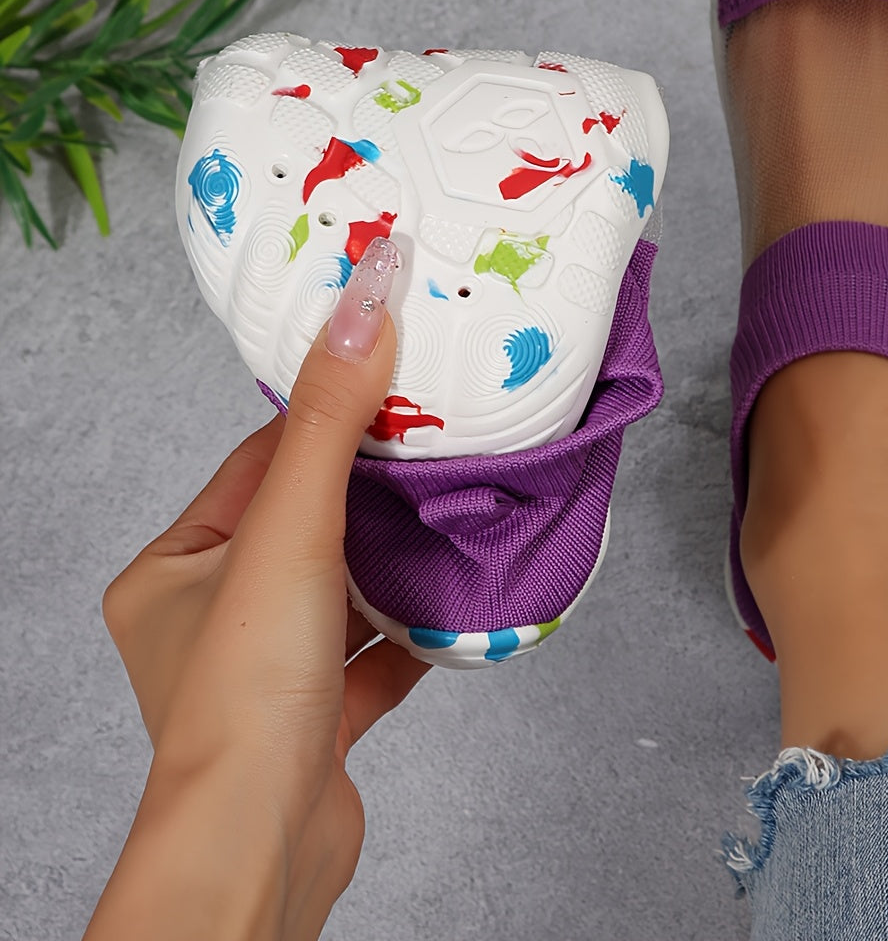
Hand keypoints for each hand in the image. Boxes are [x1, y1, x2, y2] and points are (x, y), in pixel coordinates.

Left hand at [88, 237, 426, 939]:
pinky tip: (454, 605)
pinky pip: (371, 656)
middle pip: (306, 526)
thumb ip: (332, 420)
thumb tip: (365, 301)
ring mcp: (266, 673)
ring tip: (454, 514)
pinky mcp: (317, 718)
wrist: (266, 844)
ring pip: (342, 592)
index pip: (257, 466)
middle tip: (438, 445)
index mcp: (174, 570)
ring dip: (395, 562)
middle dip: (372, 491)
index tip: (387, 384)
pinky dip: (410, 630)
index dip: (325, 423)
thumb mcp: (290, 530)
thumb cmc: (248, 693)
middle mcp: (211, 620)